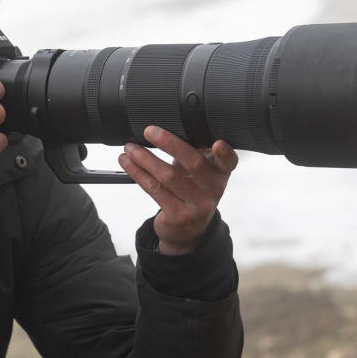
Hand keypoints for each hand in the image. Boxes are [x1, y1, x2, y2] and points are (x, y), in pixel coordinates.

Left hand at [118, 125, 237, 254]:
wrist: (188, 231)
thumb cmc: (192, 190)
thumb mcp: (200, 173)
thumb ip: (194, 152)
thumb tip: (165, 126)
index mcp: (220, 173)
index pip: (228, 161)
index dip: (225, 153)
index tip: (218, 143)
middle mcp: (212, 189)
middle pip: (193, 163)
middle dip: (169, 144)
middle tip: (149, 131)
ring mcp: (196, 205)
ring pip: (168, 176)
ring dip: (145, 159)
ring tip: (130, 147)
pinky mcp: (178, 215)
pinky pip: (154, 190)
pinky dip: (138, 173)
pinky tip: (127, 163)